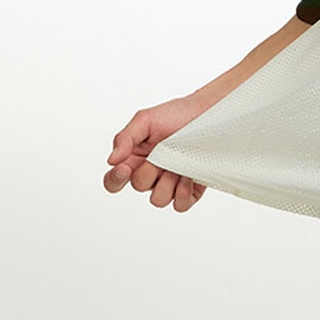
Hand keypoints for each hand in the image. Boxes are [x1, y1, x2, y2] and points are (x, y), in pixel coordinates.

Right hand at [104, 96, 208, 211]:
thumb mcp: (145, 119)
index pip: (114, 181)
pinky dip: (183, 194)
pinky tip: (188, 176)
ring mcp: (170, 183)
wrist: (208, 113)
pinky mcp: (189, 190)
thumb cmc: (176, 114)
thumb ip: (125, 138)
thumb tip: (111, 160)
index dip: (115, 179)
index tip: (124, 169)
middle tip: (164, 152)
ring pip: (158, 200)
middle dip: (151, 170)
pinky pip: (180, 206)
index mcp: (135, 159)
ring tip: (179, 163)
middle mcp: (150, 174)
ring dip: (168, 182)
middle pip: (139, 187)